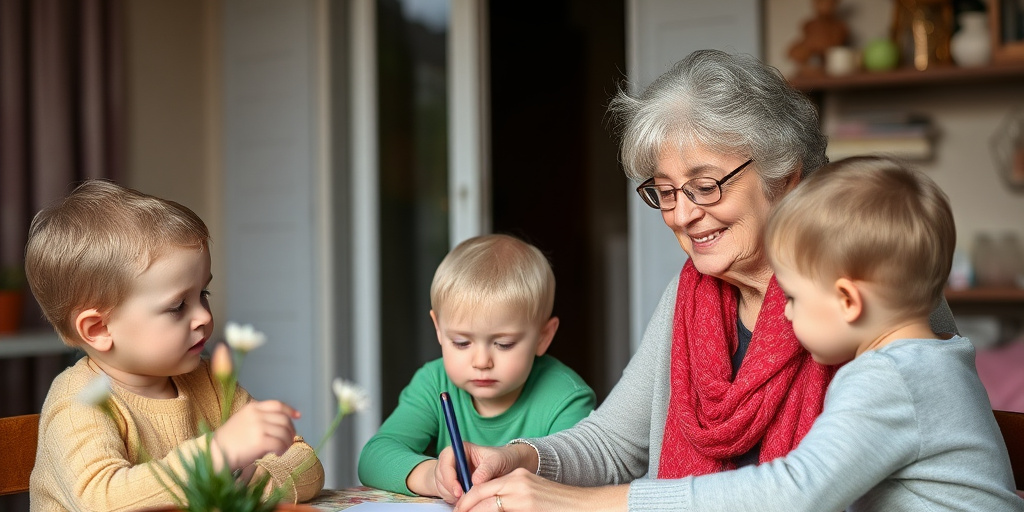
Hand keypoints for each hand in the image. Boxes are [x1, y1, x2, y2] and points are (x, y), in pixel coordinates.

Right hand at [211, 400, 298, 470]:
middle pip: (284, 420)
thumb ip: (259, 418)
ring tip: (282, 449)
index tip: (297, 416)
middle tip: (289, 440)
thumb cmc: (230, 439)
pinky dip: (282, 449)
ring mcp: (258, 427)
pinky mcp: (260, 441)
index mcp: (252, 408)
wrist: (216, 451)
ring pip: (284, 432)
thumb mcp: (243, 420)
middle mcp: (257, 415)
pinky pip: (280, 443)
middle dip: (290, 430)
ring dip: (287, 442)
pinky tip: (277, 453)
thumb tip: (281, 424)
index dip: (290, 410)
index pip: (277, 405)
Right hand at [435, 442, 536, 503]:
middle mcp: (453, 459)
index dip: (449, 476)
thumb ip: (487, 469)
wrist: (506, 468)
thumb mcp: (497, 461)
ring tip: (468, 498)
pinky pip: (446, 493)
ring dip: (451, 494)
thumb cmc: (501, 459)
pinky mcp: (451, 483)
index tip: (459, 490)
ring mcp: (451, 471)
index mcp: (461, 449)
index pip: (446, 459)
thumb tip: (475, 481)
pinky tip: (465, 499)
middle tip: (463, 498)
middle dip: (450, 488)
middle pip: (440, 474)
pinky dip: (453, 499)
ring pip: (441, 485)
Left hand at [453, 468, 626, 511]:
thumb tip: (486, 507)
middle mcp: (517, 483)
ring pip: (486, 506)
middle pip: (479, 495)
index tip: (459, 510)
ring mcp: (522, 496)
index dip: (466, 500)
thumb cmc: (558, 505)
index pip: (482, 487)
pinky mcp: (527, 506)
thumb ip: (510, 499)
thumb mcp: (531, 496)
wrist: (585, 505)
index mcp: (517, 477)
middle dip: (465, 508)